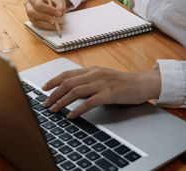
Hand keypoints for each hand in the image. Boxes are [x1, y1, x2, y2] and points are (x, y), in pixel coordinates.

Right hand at [24, 0, 70, 29]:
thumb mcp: (59, 0)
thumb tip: (59, 14)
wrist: (51, 3)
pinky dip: (47, 27)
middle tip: (55, 21)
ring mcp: (29, 13)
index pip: (39, 4)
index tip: (58, 13)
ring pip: (35, 21)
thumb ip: (60, 6)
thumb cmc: (54, 0)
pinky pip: (38, 25)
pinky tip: (55, 26)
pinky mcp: (32, 20)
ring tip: (57, 25)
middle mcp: (28, 4)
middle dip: (45, 18)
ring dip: (47, 25)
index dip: (49, 10)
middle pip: (33, 13)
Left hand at [42, 66, 160, 118]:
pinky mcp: (109, 94)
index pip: (67, 74)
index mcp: (92, 70)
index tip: (44, 88)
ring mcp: (102, 83)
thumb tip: (71, 90)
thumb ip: (88, 81)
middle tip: (45, 103)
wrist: (142, 83)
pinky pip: (89, 102)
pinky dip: (78, 109)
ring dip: (62, 101)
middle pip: (68, 82)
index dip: (53, 81)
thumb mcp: (102, 77)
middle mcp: (95, 74)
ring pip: (76, 91)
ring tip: (54, 109)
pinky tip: (71, 115)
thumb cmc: (122, 82)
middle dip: (54, 93)